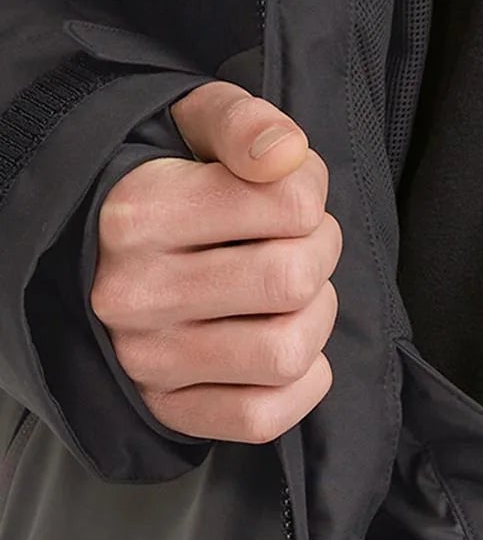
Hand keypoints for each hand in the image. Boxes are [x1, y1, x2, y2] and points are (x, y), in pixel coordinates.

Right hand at [91, 80, 340, 441]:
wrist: (106, 252)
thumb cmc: (174, 183)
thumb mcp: (197, 126)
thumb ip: (245, 123)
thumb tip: (288, 154)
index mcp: (138, 213)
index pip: (292, 205)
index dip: (312, 193)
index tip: (290, 194)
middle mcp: (132, 293)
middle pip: (293, 281)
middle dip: (320, 255)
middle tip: (300, 245)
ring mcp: (146, 360)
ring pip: (287, 352)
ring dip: (316, 319)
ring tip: (293, 295)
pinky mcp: (168, 410)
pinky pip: (264, 416)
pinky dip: (301, 383)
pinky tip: (285, 342)